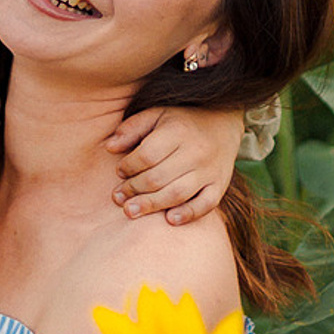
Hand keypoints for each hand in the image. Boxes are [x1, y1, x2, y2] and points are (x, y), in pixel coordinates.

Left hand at [106, 105, 238, 224]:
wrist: (223, 122)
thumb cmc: (181, 120)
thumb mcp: (156, 114)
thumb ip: (132, 128)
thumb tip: (110, 147)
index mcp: (178, 130)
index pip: (147, 155)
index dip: (129, 166)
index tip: (119, 172)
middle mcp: (196, 151)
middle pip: (159, 177)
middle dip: (134, 190)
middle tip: (118, 198)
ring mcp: (210, 170)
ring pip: (178, 193)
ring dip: (152, 205)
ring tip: (130, 211)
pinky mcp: (220, 184)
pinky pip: (206, 204)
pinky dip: (188, 214)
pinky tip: (169, 220)